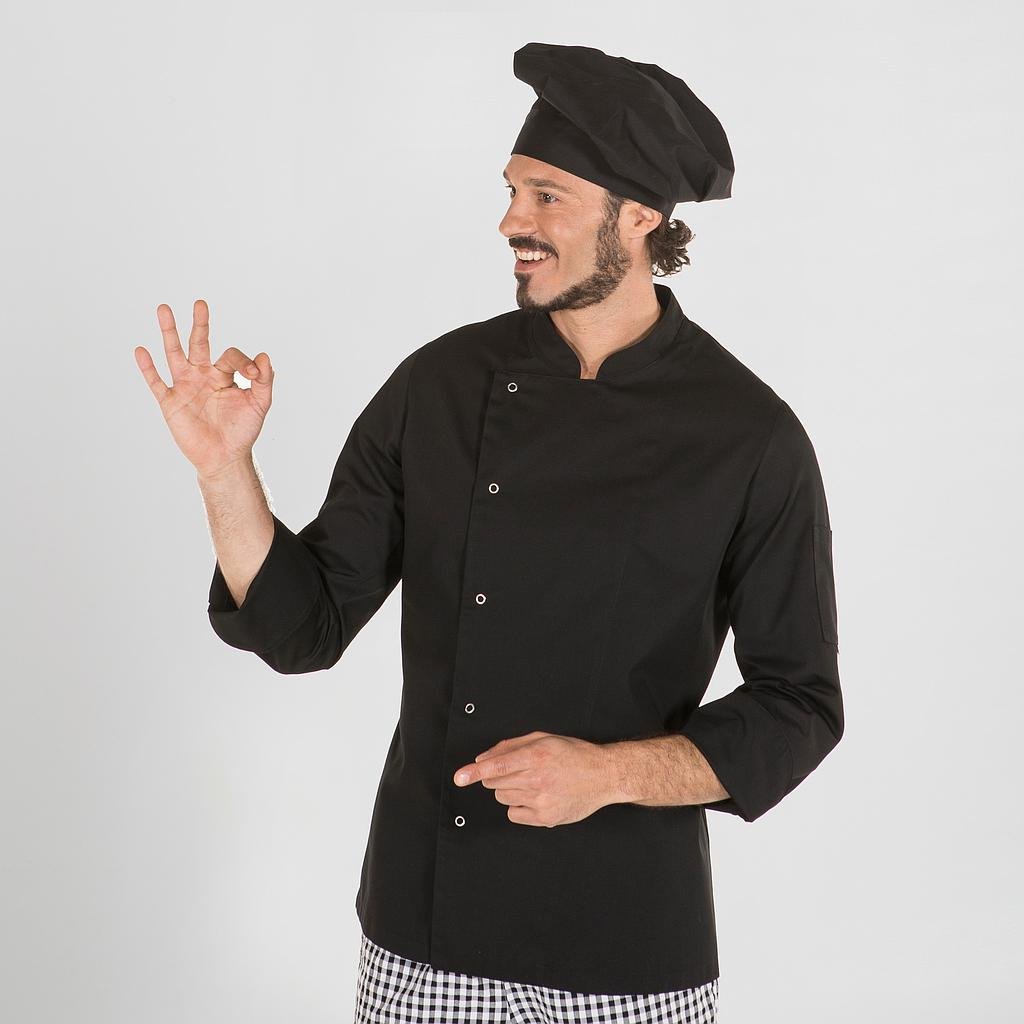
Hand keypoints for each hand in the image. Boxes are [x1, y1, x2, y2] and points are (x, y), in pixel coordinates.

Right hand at [134, 298, 273, 477]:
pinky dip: (148, 368)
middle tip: (201, 304)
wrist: (225, 457)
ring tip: (164, 308)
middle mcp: (202, 376)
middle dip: (200, 324)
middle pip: (199, 343)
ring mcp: (185, 387)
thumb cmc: (243, 430)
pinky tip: (141, 350)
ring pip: (174, 354)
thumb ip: (265, 381)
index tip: (254, 376)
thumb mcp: (259, 404)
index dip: (243, 362)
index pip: (230, 355)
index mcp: (223, 375)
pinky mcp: (170, 402)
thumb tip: (264, 356)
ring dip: (169, 332)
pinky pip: (156, 382)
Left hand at [452, 731, 615, 827]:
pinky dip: (519, 806)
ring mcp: (542, 801)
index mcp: (536, 755)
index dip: (475, 771)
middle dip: (498, 776)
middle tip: (518, 771)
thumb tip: (484, 757)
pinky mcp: (546, 818)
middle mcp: (538, 779)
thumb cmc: (573, 754)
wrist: (603, 775)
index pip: (498, 765)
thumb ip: (512, 745)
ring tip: (532, 783)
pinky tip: (536, 797)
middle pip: (495, 782)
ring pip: (502, 797)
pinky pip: (514, 814)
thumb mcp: (544, 738)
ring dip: (509, 790)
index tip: (460, 777)